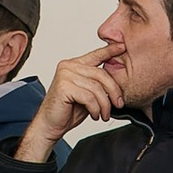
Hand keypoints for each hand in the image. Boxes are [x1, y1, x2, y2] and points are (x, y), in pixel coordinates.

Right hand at [13, 46, 121, 164]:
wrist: (50, 125)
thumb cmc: (68, 111)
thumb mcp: (88, 94)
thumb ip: (98, 84)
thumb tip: (117, 81)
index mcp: (74, 65)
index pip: (96, 54)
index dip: (110, 50)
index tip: (122, 46)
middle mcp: (68, 66)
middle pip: (101, 74)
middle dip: (113, 91)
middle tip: (118, 104)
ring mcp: (65, 75)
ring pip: (96, 88)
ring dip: (104, 104)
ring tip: (103, 114)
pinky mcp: (63, 87)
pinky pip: (89, 97)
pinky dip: (95, 108)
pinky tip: (94, 115)